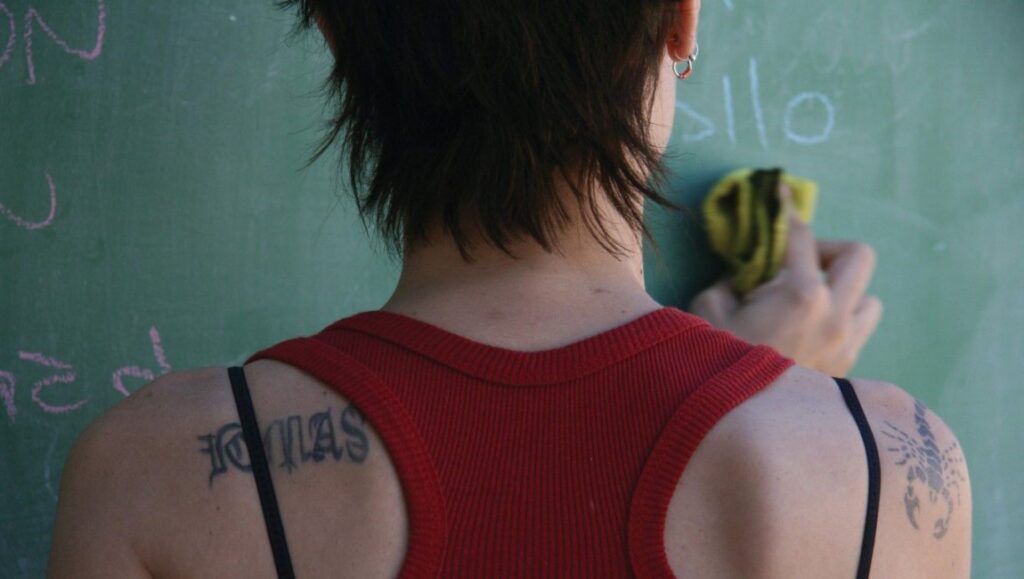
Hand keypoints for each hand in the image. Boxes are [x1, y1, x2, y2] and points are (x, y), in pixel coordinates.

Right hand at [688, 185, 882, 376]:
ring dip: (843, 291)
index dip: (787, 209)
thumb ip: (730, 281)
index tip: (780, 193)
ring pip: (870, 297)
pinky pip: (858, 331)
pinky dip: (839, 322)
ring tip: (808, 301)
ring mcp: (848, 343)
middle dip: (827, 249)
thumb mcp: (708, 308)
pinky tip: (806, 333)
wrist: (737, 426)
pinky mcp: (848, 370)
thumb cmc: (717, 362)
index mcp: (801, 292)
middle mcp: (836, 313)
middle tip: (798, 260)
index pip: (800, 235)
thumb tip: (745, 275)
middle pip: (858, 255)